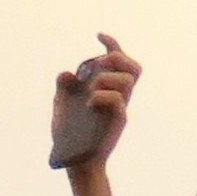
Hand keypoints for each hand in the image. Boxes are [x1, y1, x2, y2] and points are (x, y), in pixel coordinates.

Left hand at [56, 33, 138, 169]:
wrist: (76, 160)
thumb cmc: (70, 134)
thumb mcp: (62, 106)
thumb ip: (64, 89)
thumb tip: (66, 73)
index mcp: (105, 89)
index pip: (118, 62)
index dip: (112, 45)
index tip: (98, 35)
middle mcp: (116, 96)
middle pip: (134, 68)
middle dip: (118, 57)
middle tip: (99, 64)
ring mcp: (119, 107)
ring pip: (128, 80)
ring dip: (107, 77)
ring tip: (90, 89)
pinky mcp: (118, 120)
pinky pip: (117, 99)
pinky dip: (101, 95)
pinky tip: (88, 103)